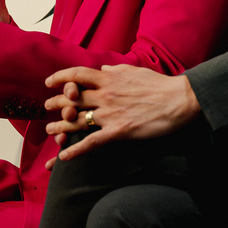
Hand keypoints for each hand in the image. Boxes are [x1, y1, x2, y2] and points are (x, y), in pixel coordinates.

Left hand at [42, 64, 201, 161]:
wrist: (180, 100)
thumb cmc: (160, 85)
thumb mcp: (135, 71)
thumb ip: (116, 70)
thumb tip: (104, 69)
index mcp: (109, 78)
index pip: (76, 74)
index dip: (59, 77)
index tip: (49, 82)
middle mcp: (105, 94)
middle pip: (71, 98)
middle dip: (56, 103)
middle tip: (47, 107)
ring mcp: (110, 113)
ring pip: (77, 121)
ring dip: (60, 127)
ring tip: (50, 131)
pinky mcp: (119, 131)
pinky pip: (91, 142)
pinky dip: (76, 150)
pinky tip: (64, 157)